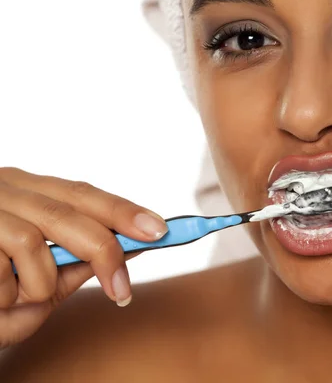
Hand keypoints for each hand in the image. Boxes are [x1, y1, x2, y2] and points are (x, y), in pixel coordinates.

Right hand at [0, 167, 167, 347]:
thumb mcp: (32, 282)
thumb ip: (69, 269)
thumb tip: (123, 258)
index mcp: (26, 192)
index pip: (82, 193)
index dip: (122, 210)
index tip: (161, 229)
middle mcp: (2, 189)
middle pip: (69, 210)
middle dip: (104, 251)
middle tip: (121, 291)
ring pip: (33, 241)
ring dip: (39, 283)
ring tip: (21, 298)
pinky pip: (0, 267)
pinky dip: (6, 294)